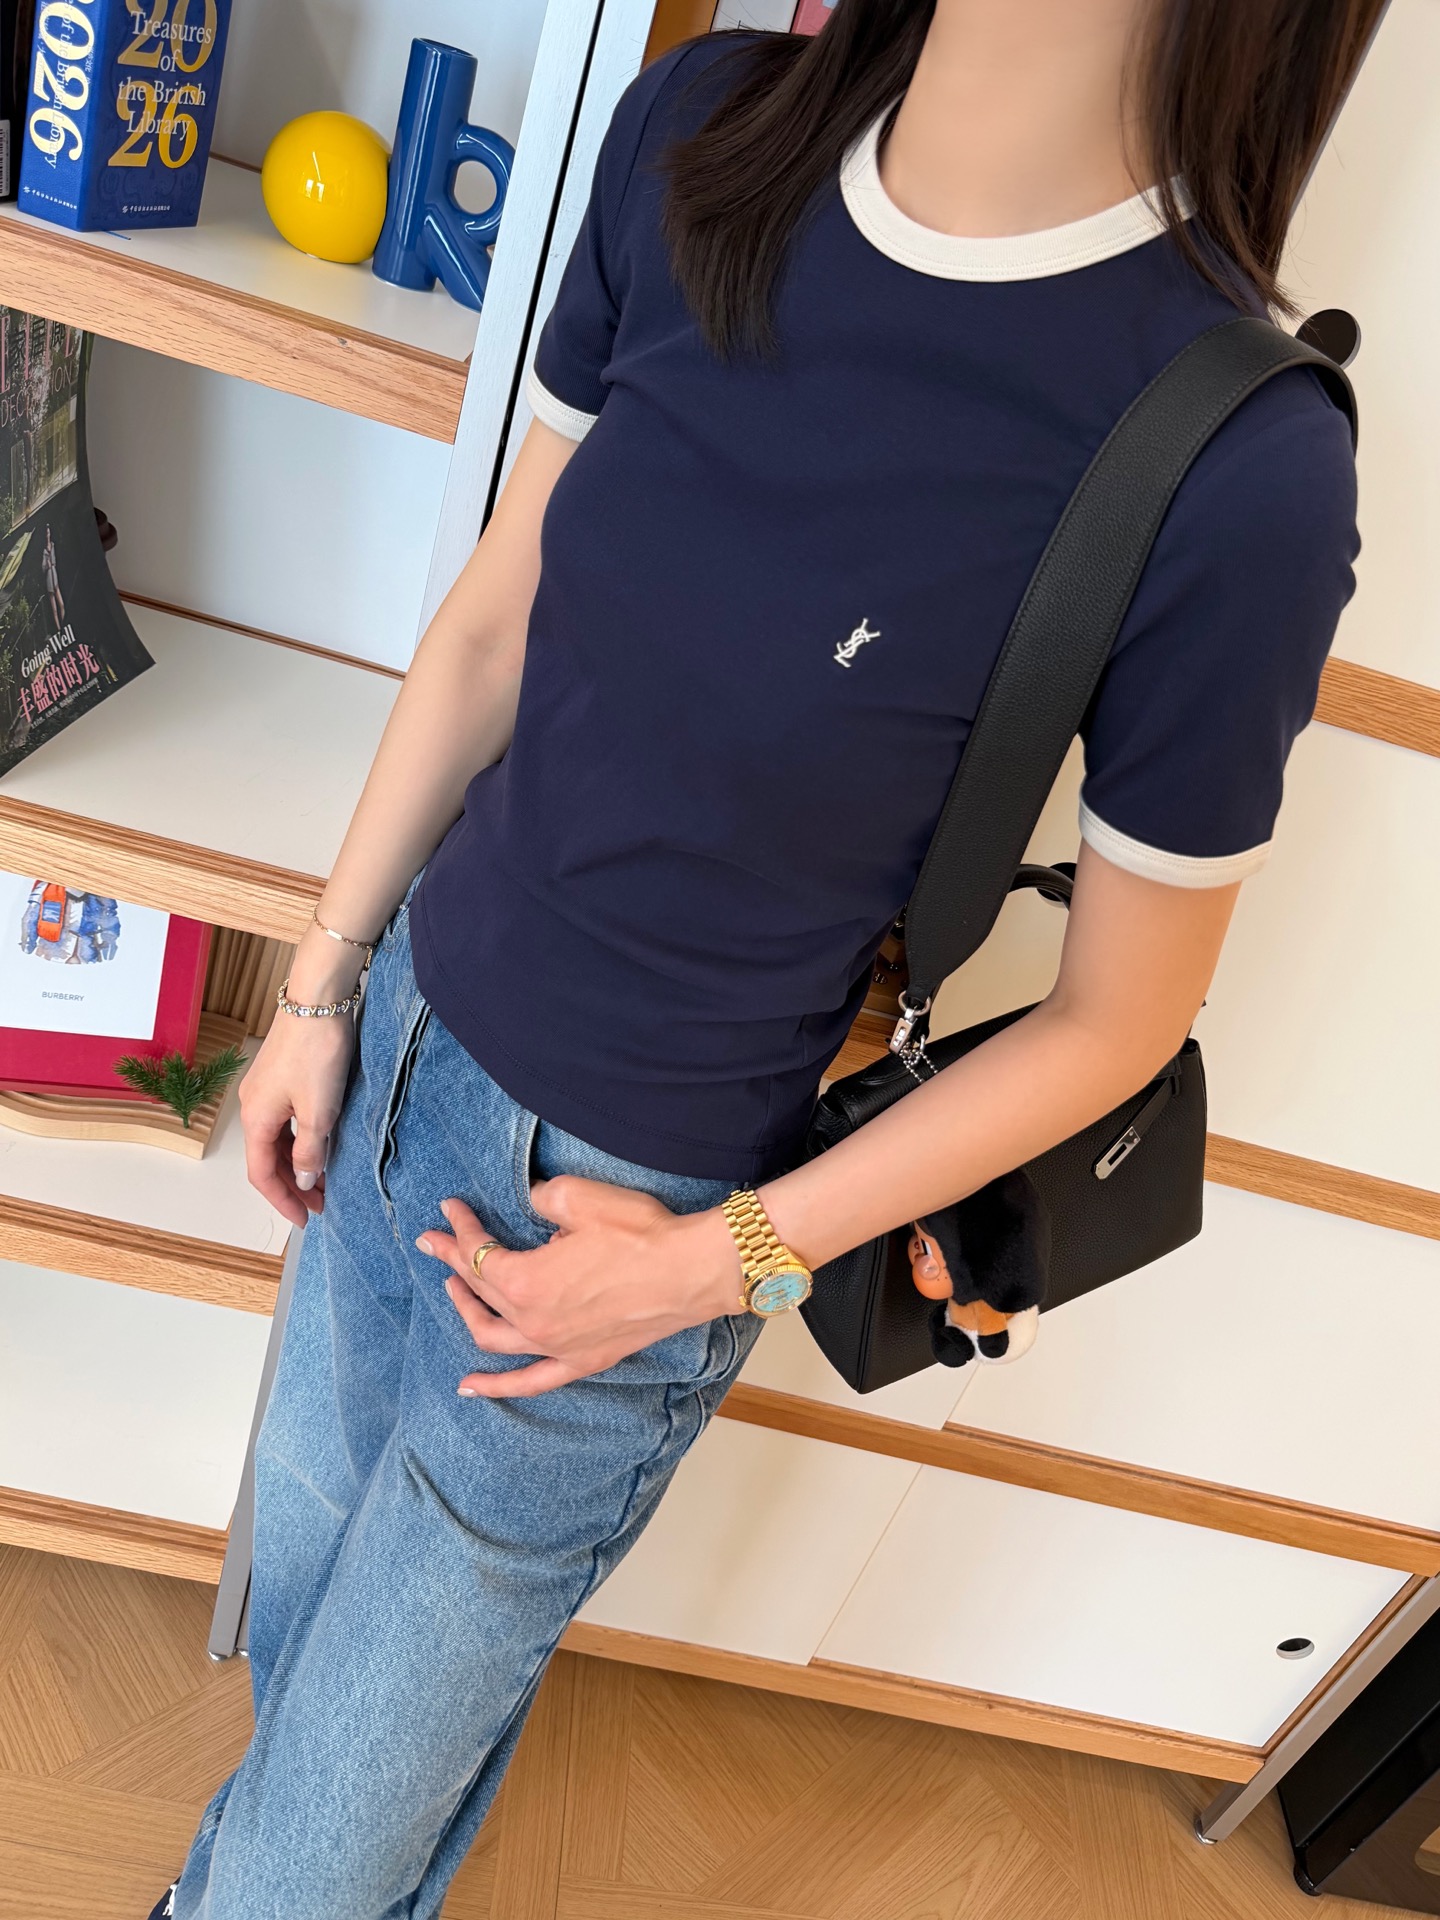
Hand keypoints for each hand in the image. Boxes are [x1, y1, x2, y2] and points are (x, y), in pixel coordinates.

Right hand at [240, 957, 358, 1225]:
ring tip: (327, 1180)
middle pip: (269, 1160)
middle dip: (293, 1186)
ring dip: (299, 1164)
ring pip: (278, 1141)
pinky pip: (286, 1121)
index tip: (305, 1219)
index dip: (282, 1201)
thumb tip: (304, 1180)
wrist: (317, 999)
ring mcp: (265, 1091)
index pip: (262, 1175)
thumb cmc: (316, 1052)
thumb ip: (310, 1151)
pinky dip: (301, 1140)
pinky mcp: (281, 1077)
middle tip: (322, 1205)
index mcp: (256, 1119)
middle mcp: (253, 1107)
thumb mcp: (319, 1111)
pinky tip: (322, 1146)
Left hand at [416, 1177, 741, 1397]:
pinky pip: (529, 1381)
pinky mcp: (581, 1360)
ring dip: (466, 1310)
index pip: (478, 1252)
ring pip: (492, 1336)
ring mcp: (555, 1347)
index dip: (460, 1228)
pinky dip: (496, 1385)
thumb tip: (529, 1203)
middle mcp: (531, 1321)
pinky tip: (470, 1385)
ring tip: (454, 1288)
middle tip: (436, 1240)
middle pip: (479, 1289)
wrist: (690, 1271)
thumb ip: (539, 1200)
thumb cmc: (639, 1233)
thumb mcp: (578, 1198)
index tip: (450, 1210)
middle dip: (454, 1260)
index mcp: (524, 1280)